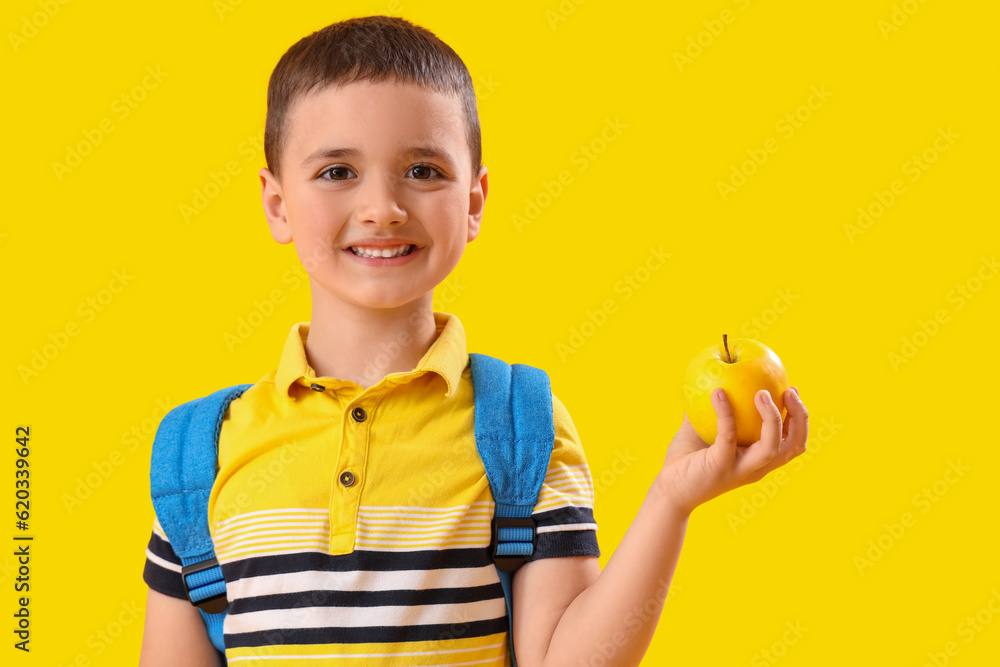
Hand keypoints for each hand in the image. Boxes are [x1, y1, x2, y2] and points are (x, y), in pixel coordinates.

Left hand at [655, 387, 808, 514]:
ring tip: (761, 393)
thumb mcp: (704, 431)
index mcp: (758, 460)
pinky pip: (728, 437)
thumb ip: (713, 411)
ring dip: (772, 418)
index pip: (791, 442)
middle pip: (793, 447)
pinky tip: (717, 393)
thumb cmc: (686, 461)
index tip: (792, 390)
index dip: (799, 418)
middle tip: (789, 391)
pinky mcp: (719, 466)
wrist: (668, 491)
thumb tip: (715, 380)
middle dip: (799, 417)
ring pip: (771, 447)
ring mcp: (739, 469)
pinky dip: (726, 414)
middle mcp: (755, 467)